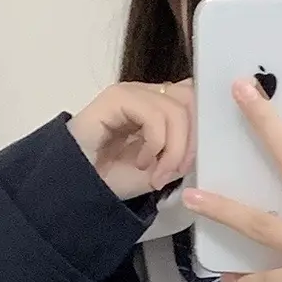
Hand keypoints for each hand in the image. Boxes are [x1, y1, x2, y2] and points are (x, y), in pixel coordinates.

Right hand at [67, 80, 195, 200]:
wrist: (77, 188)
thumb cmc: (113, 179)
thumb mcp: (161, 167)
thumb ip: (183, 150)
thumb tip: (203, 142)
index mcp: (158, 106)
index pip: (194, 99)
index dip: (200, 130)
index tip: (187, 165)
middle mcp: (147, 94)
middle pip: (191, 100)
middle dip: (189, 142)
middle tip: (173, 172)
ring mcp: (132, 93)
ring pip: (176, 109)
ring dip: (173, 149)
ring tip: (156, 174)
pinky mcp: (117, 97)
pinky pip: (154, 114)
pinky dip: (156, 144)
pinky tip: (141, 162)